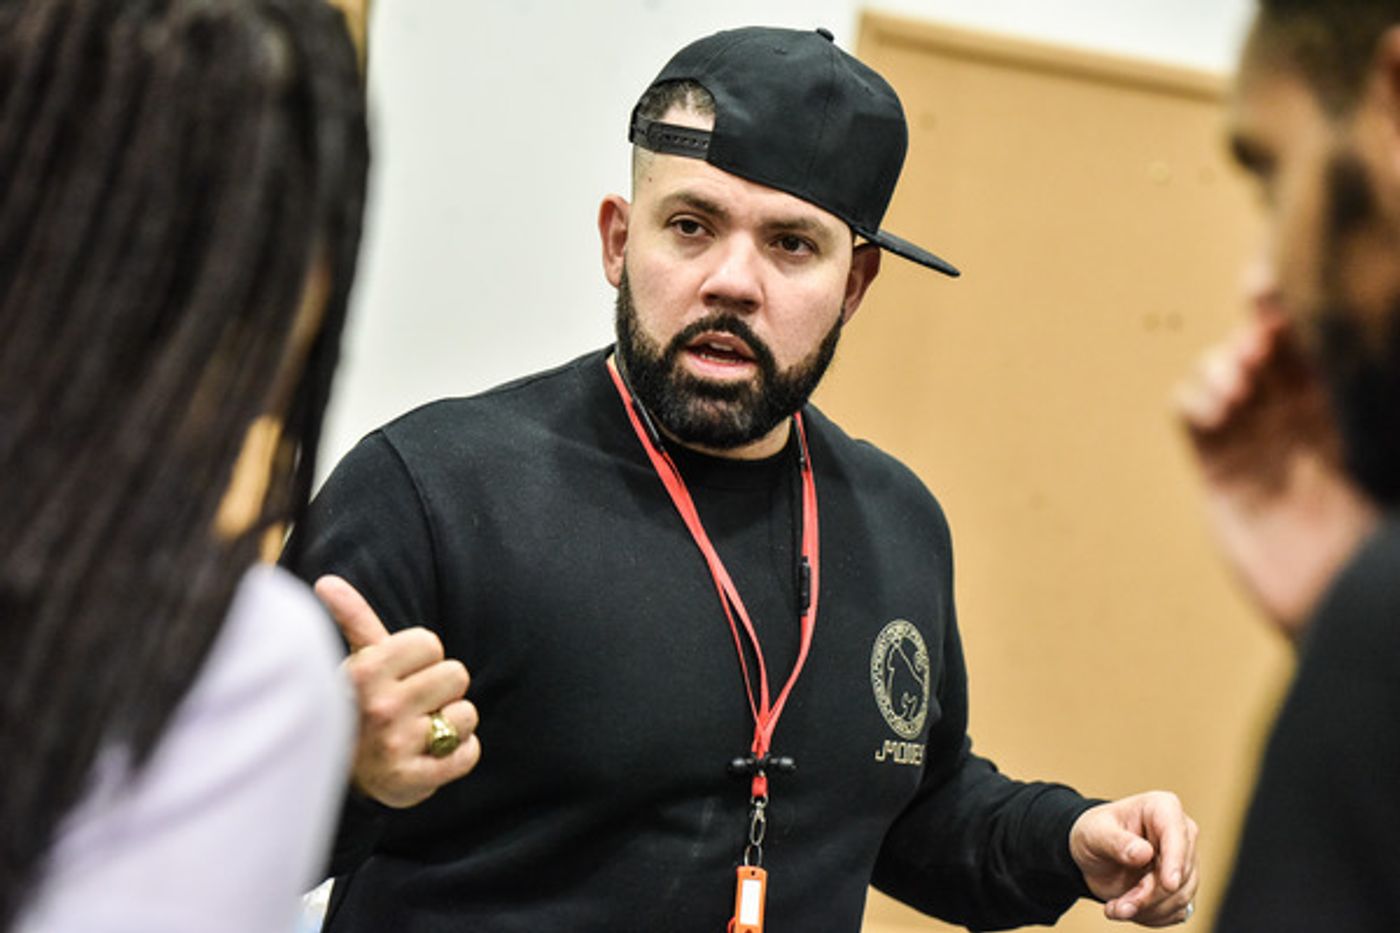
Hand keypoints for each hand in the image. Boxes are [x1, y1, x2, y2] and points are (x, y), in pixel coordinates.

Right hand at [315, 574, 480, 807]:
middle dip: (441, 688)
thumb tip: (326, 581)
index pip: (430, 642)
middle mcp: (380, 707)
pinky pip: (470, 754)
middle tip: (413, 704)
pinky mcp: (414, 780)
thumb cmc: (358, 705)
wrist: (340, 775)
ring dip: (451, 723)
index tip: (402, 675)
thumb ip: (353, 618)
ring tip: (420, 730)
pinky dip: (460, 754)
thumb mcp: (357, 660)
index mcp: (364, 672)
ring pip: (466, 714)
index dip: (423, 658)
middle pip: (456, 675)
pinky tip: (432, 754)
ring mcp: (397, 746)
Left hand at [1070, 792, 1198, 925]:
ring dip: (1146, 909)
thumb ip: (1116, 842)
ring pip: (1180, 897)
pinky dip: (1150, 916)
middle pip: (1180, 874)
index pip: (1177, 835)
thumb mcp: (1095, 833)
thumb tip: (1144, 853)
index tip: (1168, 884)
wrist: (1094, 855)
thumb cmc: (1095, 833)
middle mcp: (1182, 834)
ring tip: (1115, 908)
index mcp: (1163, 808)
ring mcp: (1185, 863)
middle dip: (1148, 895)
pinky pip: (1176, 911)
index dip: (1175, 861)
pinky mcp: (1183, 887)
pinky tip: (1127, 909)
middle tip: (1118, 906)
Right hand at [1175, 311, 1376, 636]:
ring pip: (1219, 371)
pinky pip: (1189, 414)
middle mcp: (1293, 414)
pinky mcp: (1214, 467)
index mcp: (1340, 405)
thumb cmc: (1376, 536)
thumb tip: (1395, 335)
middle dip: (1253, 325)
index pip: (1310, 339)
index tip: (1270, 279)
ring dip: (1219, 364)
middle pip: (1261, 344)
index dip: (1288, 304)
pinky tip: (1213, 410)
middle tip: (1259, 342)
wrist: (1334, 600)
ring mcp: (1249, 439)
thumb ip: (1384, 402)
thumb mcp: (1390, 457)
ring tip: (1236, 386)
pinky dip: (1193, 398)